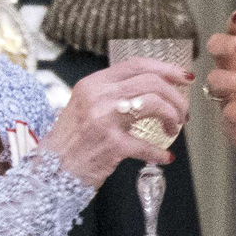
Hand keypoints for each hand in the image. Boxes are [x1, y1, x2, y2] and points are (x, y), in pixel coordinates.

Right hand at [42, 57, 191, 188]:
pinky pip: (147, 145)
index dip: (166, 68)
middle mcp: (98, 96)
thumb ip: (111, 94)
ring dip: (172, 116)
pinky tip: (165, 157)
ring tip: (173, 128)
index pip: (137, 65)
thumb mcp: (85, 106)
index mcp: (94, 83)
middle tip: (182, 112)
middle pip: (152, 82)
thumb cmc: (72, 140)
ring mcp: (104, 120)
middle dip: (176, 97)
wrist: (51, 170)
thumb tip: (150, 90)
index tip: (184, 77)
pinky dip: (160, 153)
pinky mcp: (111, 145)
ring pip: (153, 103)